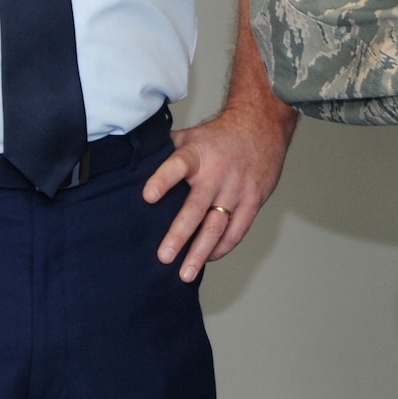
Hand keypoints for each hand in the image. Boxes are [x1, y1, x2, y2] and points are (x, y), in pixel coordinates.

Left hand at [142, 99, 297, 283]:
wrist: (262, 125)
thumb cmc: (220, 134)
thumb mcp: (192, 136)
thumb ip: (167, 151)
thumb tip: (135, 162)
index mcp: (197, 154)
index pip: (177, 166)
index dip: (162, 181)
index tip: (148, 196)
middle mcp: (217, 173)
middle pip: (196, 207)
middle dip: (179, 234)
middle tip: (164, 256)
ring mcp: (236, 189)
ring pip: (218, 226)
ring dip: (201, 252)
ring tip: (185, 273)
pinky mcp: (253, 201)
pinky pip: (237, 230)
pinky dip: (222, 248)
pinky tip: (208, 258)